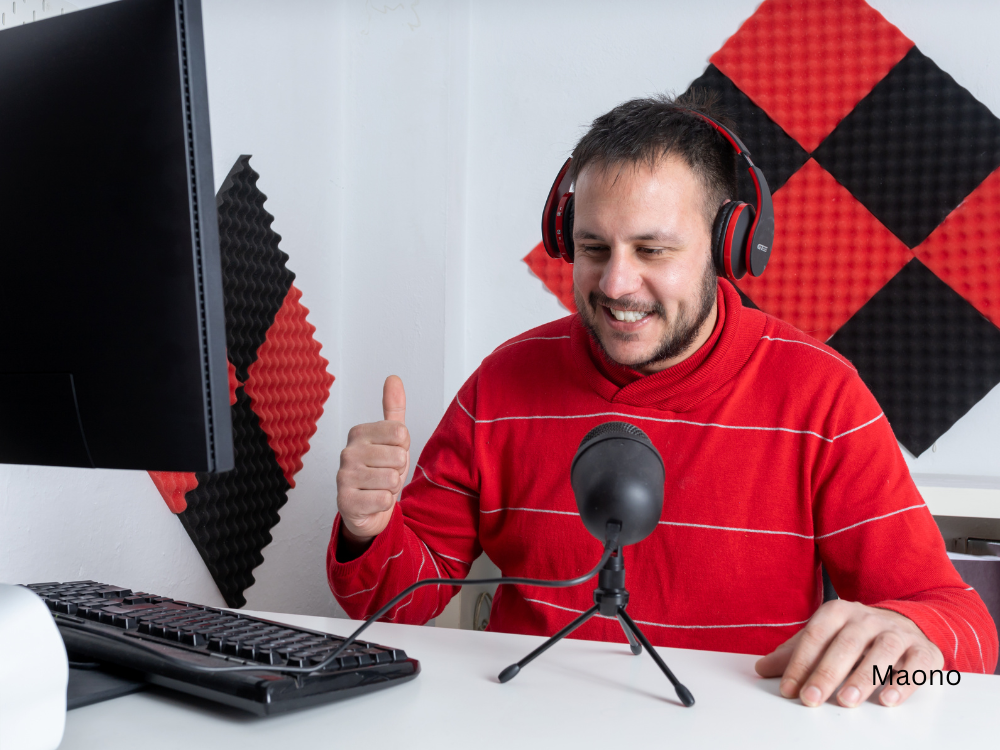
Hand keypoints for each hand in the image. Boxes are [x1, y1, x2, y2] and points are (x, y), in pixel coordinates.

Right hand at [336, 375, 409, 544]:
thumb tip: (393, 377)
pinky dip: (384, 504)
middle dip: (399, 471)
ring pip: (393, 479)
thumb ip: (393, 408)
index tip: (391, 455)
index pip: (400, 433)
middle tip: (385, 474)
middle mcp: (347, 452)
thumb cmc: (381, 470)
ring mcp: (344, 477)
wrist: (367, 509)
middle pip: (399, 457)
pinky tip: (373, 502)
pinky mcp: (345, 502)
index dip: (403, 448)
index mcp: (359, 432)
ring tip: (379, 488)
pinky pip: (383, 499)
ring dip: (392, 488)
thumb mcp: (392, 438)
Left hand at [755, 599, 942, 707]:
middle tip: (811, 698)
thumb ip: (795, 653)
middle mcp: (868, 618)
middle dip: (826, 673)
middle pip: (845, 644)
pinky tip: (887, 700)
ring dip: (863, 678)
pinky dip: (903, 682)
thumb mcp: (824, 638)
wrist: (906, 622)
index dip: (800, 662)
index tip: (788, 689)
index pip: (815, 636)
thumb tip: (760, 669)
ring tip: (846, 701)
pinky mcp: (923, 649)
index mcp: (838, 611)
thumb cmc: (857, 635)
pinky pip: (915, 664)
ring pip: (881, 651)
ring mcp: (897, 632)